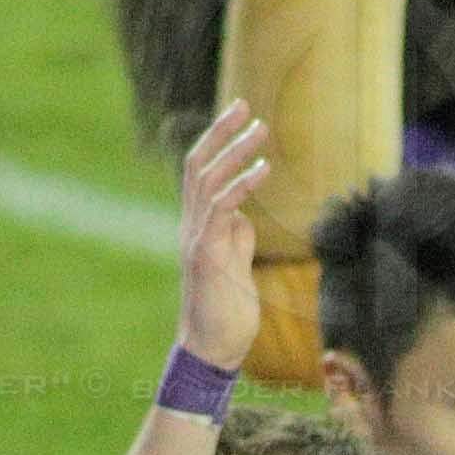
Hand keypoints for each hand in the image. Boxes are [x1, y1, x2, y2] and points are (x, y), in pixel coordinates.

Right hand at [172, 99, 270, 373]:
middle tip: (243, 105)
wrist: (212, 350)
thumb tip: (244, 218)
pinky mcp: (207, 255)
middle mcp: (191, 227)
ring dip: (235, 151)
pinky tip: (262, 168)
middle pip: (198, 165)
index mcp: (198, 227)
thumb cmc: (227, 311)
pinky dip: (242, 184)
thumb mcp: (235, 264)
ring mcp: (196, 239)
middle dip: (220, 132)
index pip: (201, 172)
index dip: (218, 140)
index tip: (240, 114)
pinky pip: (221, 209)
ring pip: (208, 181)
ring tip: (260, 128)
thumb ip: (235, 237)